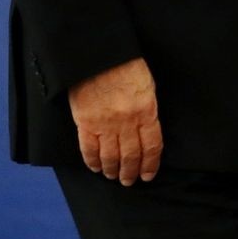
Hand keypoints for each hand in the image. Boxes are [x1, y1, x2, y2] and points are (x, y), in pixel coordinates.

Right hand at [68, 57, 161, 184]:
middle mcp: (127, 122)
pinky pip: (89, 149)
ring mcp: (105, 124)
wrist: (99, 56)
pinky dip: (92, 161)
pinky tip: (96, 167)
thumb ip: (147, 109)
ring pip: (110, 156)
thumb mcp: (148, 86)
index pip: (152, 146)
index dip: (150, 164)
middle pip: (131, 155)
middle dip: (131, 171)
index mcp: (147, 112)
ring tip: (114, 177)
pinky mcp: (85, 123)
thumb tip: (146, 128)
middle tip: (129, 181)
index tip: (149, 174)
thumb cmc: (126, 66)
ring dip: (113, 170)